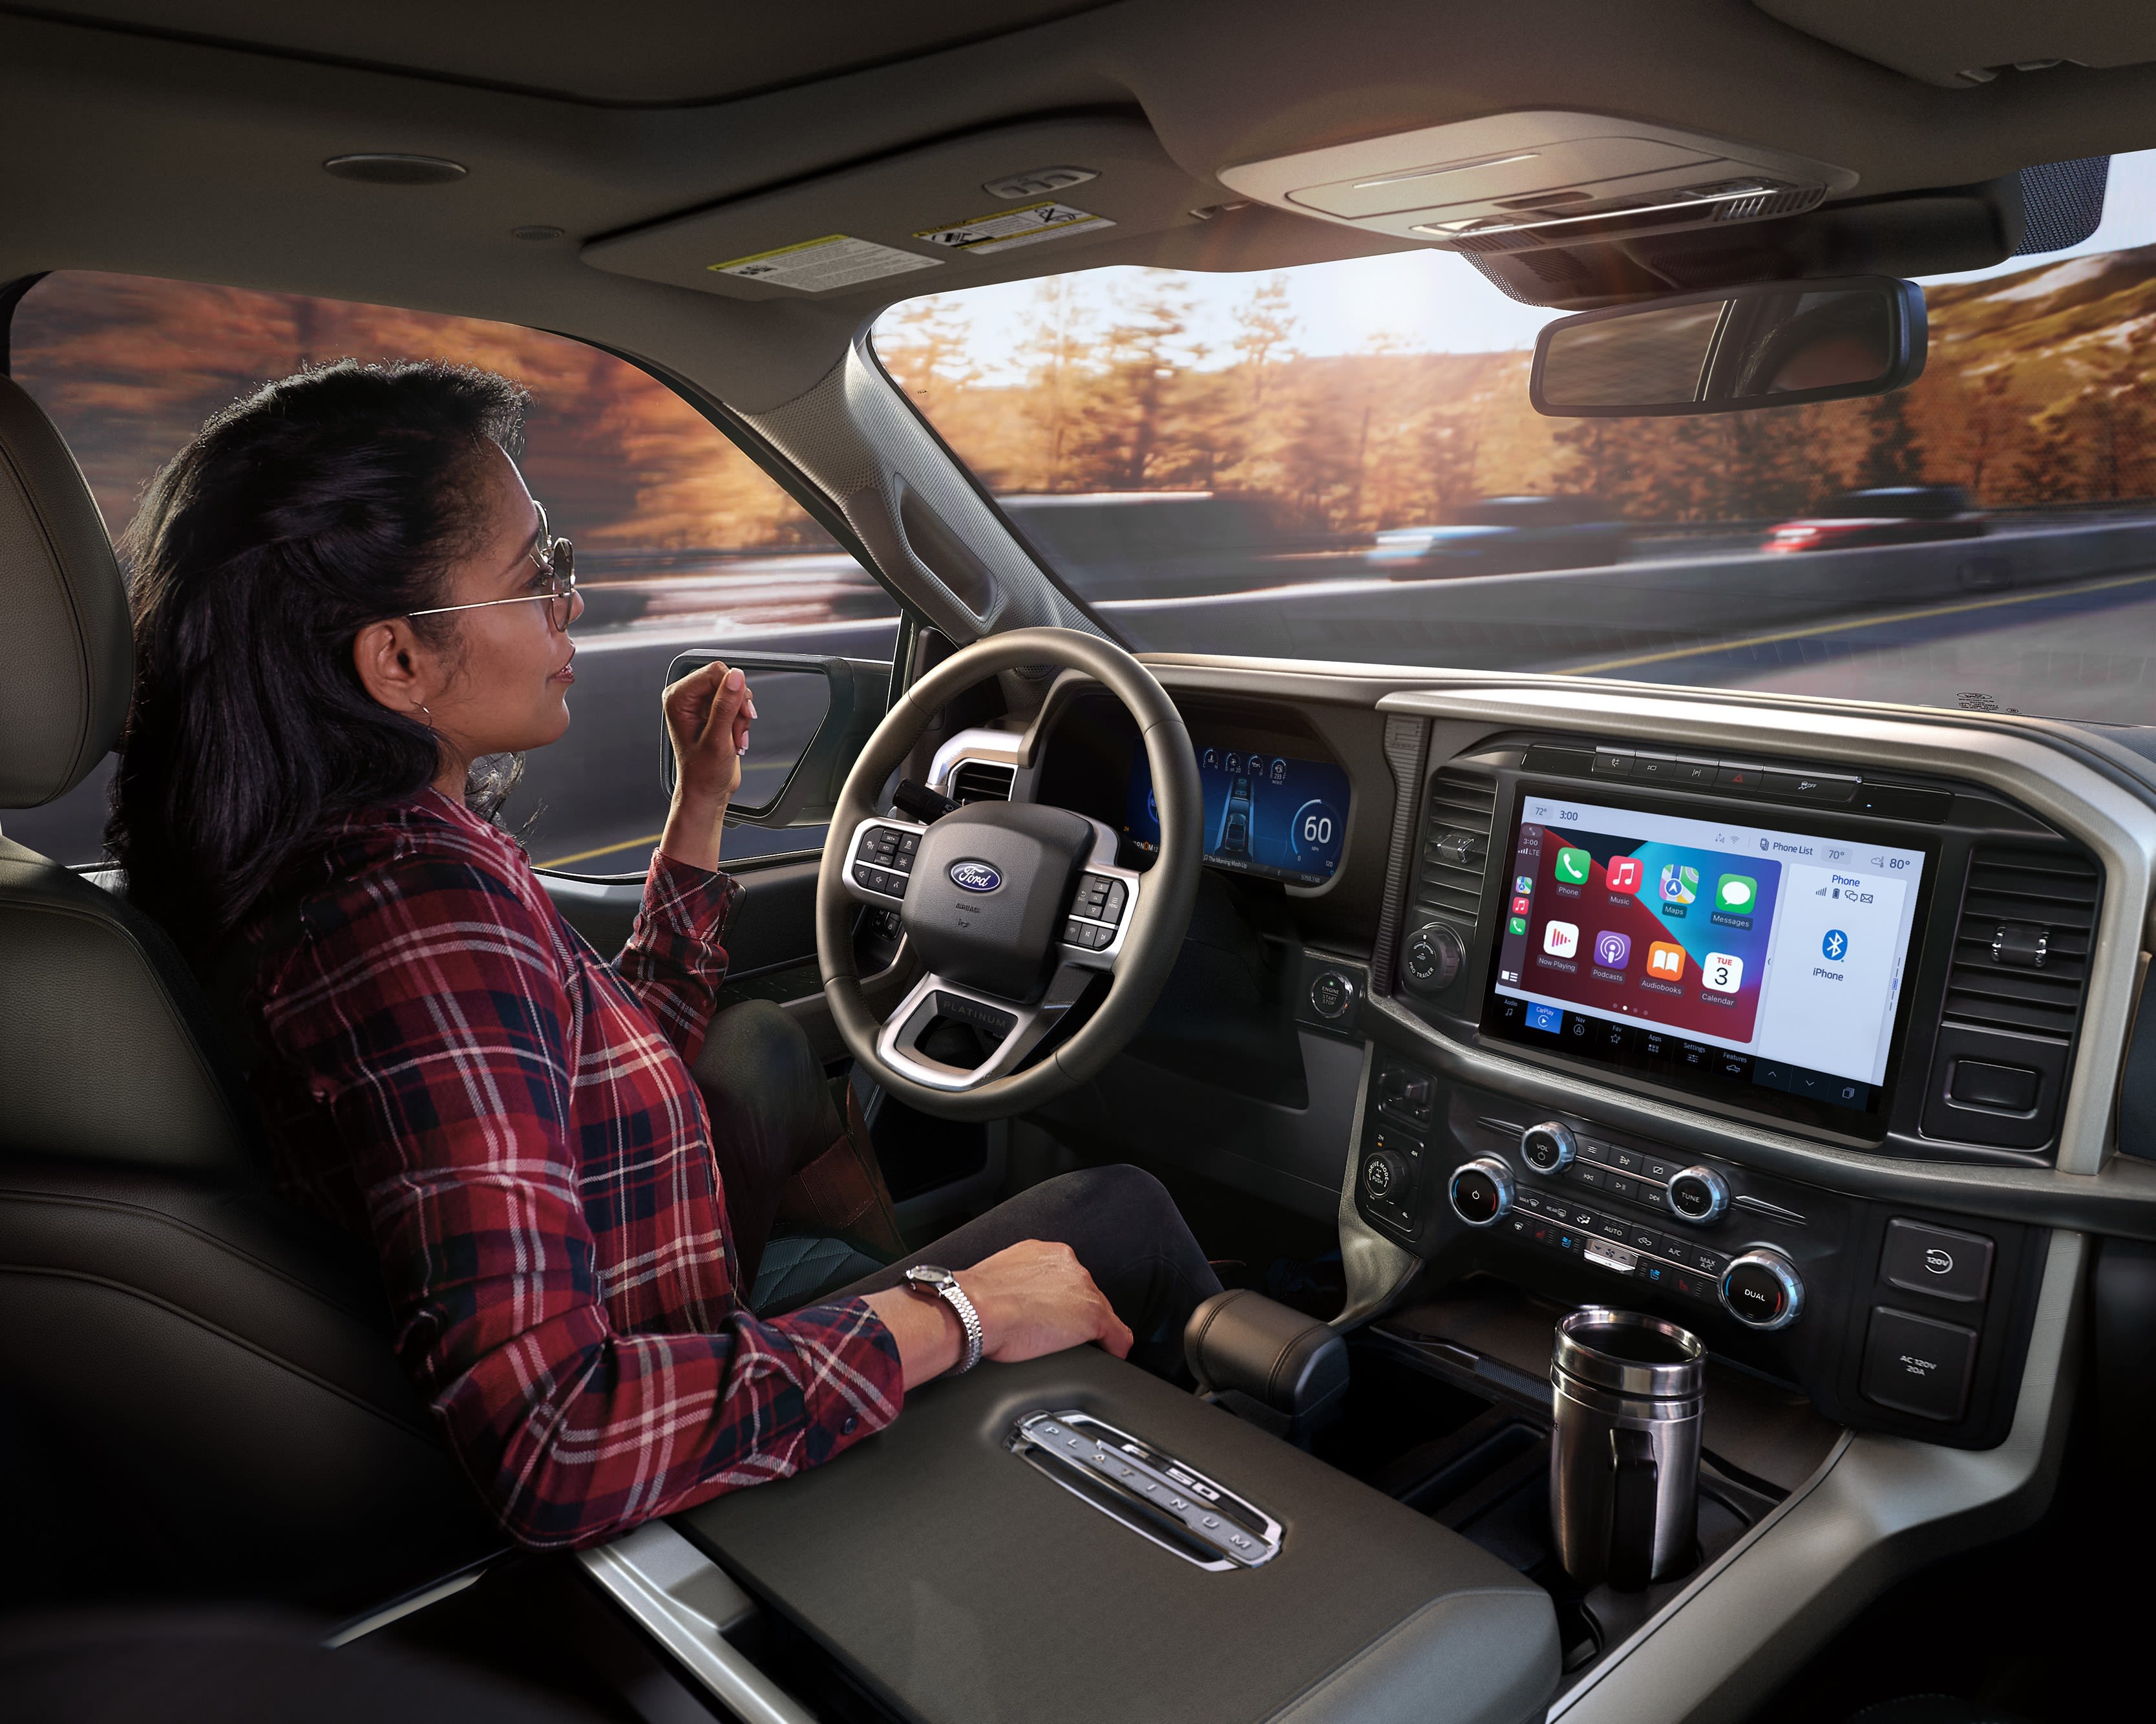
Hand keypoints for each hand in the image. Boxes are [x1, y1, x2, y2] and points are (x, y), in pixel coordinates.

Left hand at [663, 660, 754, 804]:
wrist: (706, 791)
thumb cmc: (703, 772)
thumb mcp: (717, 738)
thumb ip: (726, 705)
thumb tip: (736, 677)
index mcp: (678, 698)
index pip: (714, 672)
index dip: (733, 690)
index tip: (741, 713)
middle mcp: (686, 697)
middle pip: (726, 679)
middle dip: (738, 705)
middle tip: (737, 728)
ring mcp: (700, 704)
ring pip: (734, 691)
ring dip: (741, 715)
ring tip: (734, 737)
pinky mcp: (713, 711)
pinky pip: (736, 702)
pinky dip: (741, 720)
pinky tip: (735, 737)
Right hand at [962, 1240, 1132, 1363]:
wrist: (974, 1312)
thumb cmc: (975, 1302)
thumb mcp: (999, 1281)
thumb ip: (1016, 1284)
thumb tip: (1010, 1303)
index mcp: (1045, 1254)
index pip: (1067, 1279)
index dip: (1062, 1302)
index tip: (1052, 1315)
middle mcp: (1069, 1265)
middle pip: (1086, 1294)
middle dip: (1075, 1315)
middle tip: (1056, 1335)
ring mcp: (1083, 1290)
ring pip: (1101, 1313)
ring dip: (1090, 1331)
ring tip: (1072, 1348)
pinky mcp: (1093, 1317)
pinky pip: (1117, 1337)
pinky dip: (1114, 1349)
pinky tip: (1106, 1358)